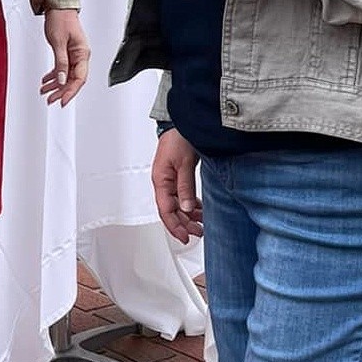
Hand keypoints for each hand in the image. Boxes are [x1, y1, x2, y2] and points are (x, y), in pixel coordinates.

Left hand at [42, 8, 89, 105]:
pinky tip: (46, 80)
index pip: (79, 78)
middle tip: (50, 99)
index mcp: (82, 53)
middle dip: (61, 91)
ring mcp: (73, 54)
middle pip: (72, 79)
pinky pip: (61, 68)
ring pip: (66, 75)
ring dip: (56, 85)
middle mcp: (80, 55)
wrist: (57, 7)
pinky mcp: (66, 52)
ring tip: (45, 92)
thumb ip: (61, 62)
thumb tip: (62, 80)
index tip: (62, 100)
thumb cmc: (61, 19)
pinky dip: (54, 75)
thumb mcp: (58, 42)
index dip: (70, 91)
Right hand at [153, 128, 201, 242]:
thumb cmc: (178, 138)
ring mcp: (169, 180)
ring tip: (200, 224)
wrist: (182, 124)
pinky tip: (198, 210)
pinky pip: (181, 196)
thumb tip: (186, 209)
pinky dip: (190, 205)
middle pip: (171, 211)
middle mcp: (163, 183)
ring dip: (188, 216)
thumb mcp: (184, 164)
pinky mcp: (176, 177)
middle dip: (184, 224)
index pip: (166, 210)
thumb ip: (185, 187)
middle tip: (197, 233)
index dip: (175, 226)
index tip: (185, 237)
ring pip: (176, 205)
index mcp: (160, 180)